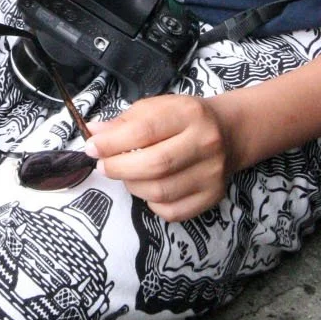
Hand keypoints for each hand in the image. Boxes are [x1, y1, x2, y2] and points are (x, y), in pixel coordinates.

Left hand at [85, 93, 235, 221]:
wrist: (228, 132)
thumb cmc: (183, 120)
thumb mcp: (155, 108)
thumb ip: (124, 122)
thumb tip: (93, 135)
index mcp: (188, 114)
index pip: (145, 130)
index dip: (112, 143)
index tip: (92, 148)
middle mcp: (206, 143)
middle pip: (154, 165)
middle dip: (119, 168)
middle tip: (104, 166)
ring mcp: (212, 173)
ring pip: (160, 192)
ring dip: (134, 186)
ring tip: (128, 175)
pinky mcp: (212, 196)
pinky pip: (171, 211)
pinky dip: (152, 203)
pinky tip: (150, 188)